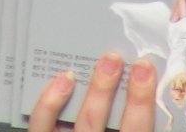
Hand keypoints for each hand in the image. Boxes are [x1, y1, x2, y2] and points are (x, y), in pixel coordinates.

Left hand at [28, 54, 157, 131]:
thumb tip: (144, 114)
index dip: (141, 101)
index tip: (145, 70)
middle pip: (102, 123)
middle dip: (114, 91)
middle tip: (122, 60)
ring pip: (80, 122)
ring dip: (94, 91)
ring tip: (106, 63)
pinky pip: (41, 126)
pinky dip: (50, 102)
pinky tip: (64, 79)